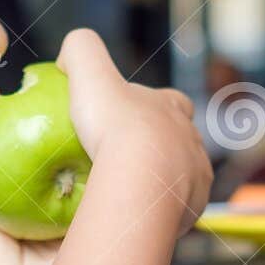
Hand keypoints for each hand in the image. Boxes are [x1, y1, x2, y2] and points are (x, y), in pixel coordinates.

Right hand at [57, 29, 211, 236]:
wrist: (143, 180)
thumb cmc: (116, 126)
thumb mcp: (90, 74)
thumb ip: (81, 51)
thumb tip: (66, 56)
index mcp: (172, 108)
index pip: (171, 101)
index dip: (155, 105)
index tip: (134, 116)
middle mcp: (191, 139)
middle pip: (180, 139)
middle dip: (163, 146)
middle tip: (132, 159)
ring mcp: (198, 175)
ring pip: (183, 174)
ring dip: (164, 180)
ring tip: (135, 192)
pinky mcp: (195, 206)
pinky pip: (179, 207)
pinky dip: (162, 208)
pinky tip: (139, 213)